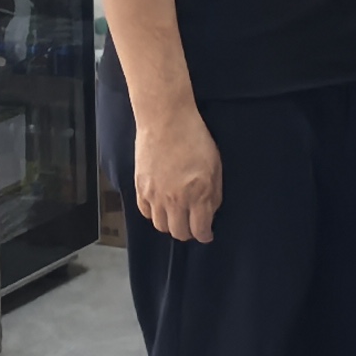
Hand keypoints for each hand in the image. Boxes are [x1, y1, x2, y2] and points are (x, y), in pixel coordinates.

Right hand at [135, 109, 223, 244]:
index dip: (205, 235)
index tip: (206, 233)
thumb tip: (209, 212)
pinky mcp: (141, 187)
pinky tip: (161, 206)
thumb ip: (214, 194)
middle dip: (188, 233)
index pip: (200, 230)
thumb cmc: (194, 137)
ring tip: (176, 216)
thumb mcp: (215, 166)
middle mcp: (175, 200)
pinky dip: (154, 214)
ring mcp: (155, 195)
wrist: (165, 119)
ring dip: (170, 224)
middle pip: (179, 233)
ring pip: (161, 226)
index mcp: (197, 194)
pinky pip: (146, 212)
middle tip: (192, 225)